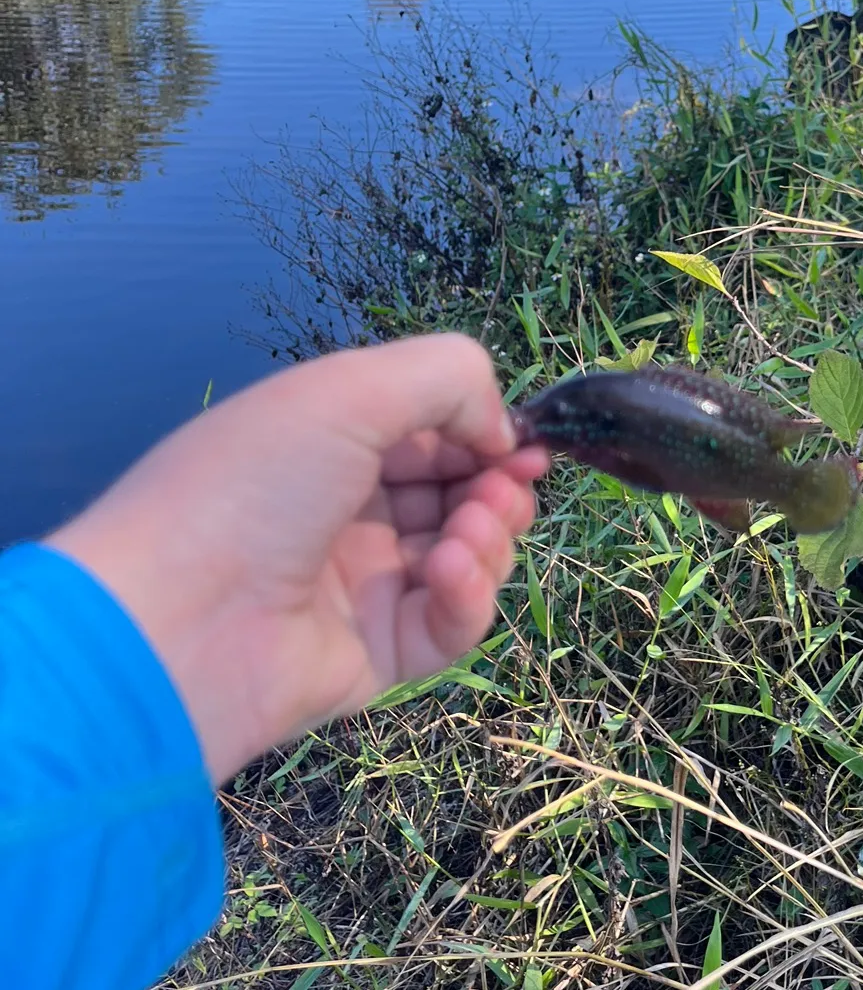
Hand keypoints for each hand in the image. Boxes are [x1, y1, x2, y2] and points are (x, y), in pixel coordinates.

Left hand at [48, 335, 544, 782]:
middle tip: (511, 483)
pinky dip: (468, 594)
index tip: (525, 440)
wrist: (167, 626)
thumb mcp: (349, 390)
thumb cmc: (252, 485)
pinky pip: (450, 624)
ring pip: (466, 555)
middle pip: (460, 492)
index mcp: (329, 444)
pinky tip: (450, 571)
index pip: (433, 431)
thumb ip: (449, 378)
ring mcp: (363, 586)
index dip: (485, 432)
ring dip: (489, 533)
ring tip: (469, 529)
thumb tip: (502, 432)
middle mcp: (348, 511)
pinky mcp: (377, 655)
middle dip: (499, 483)